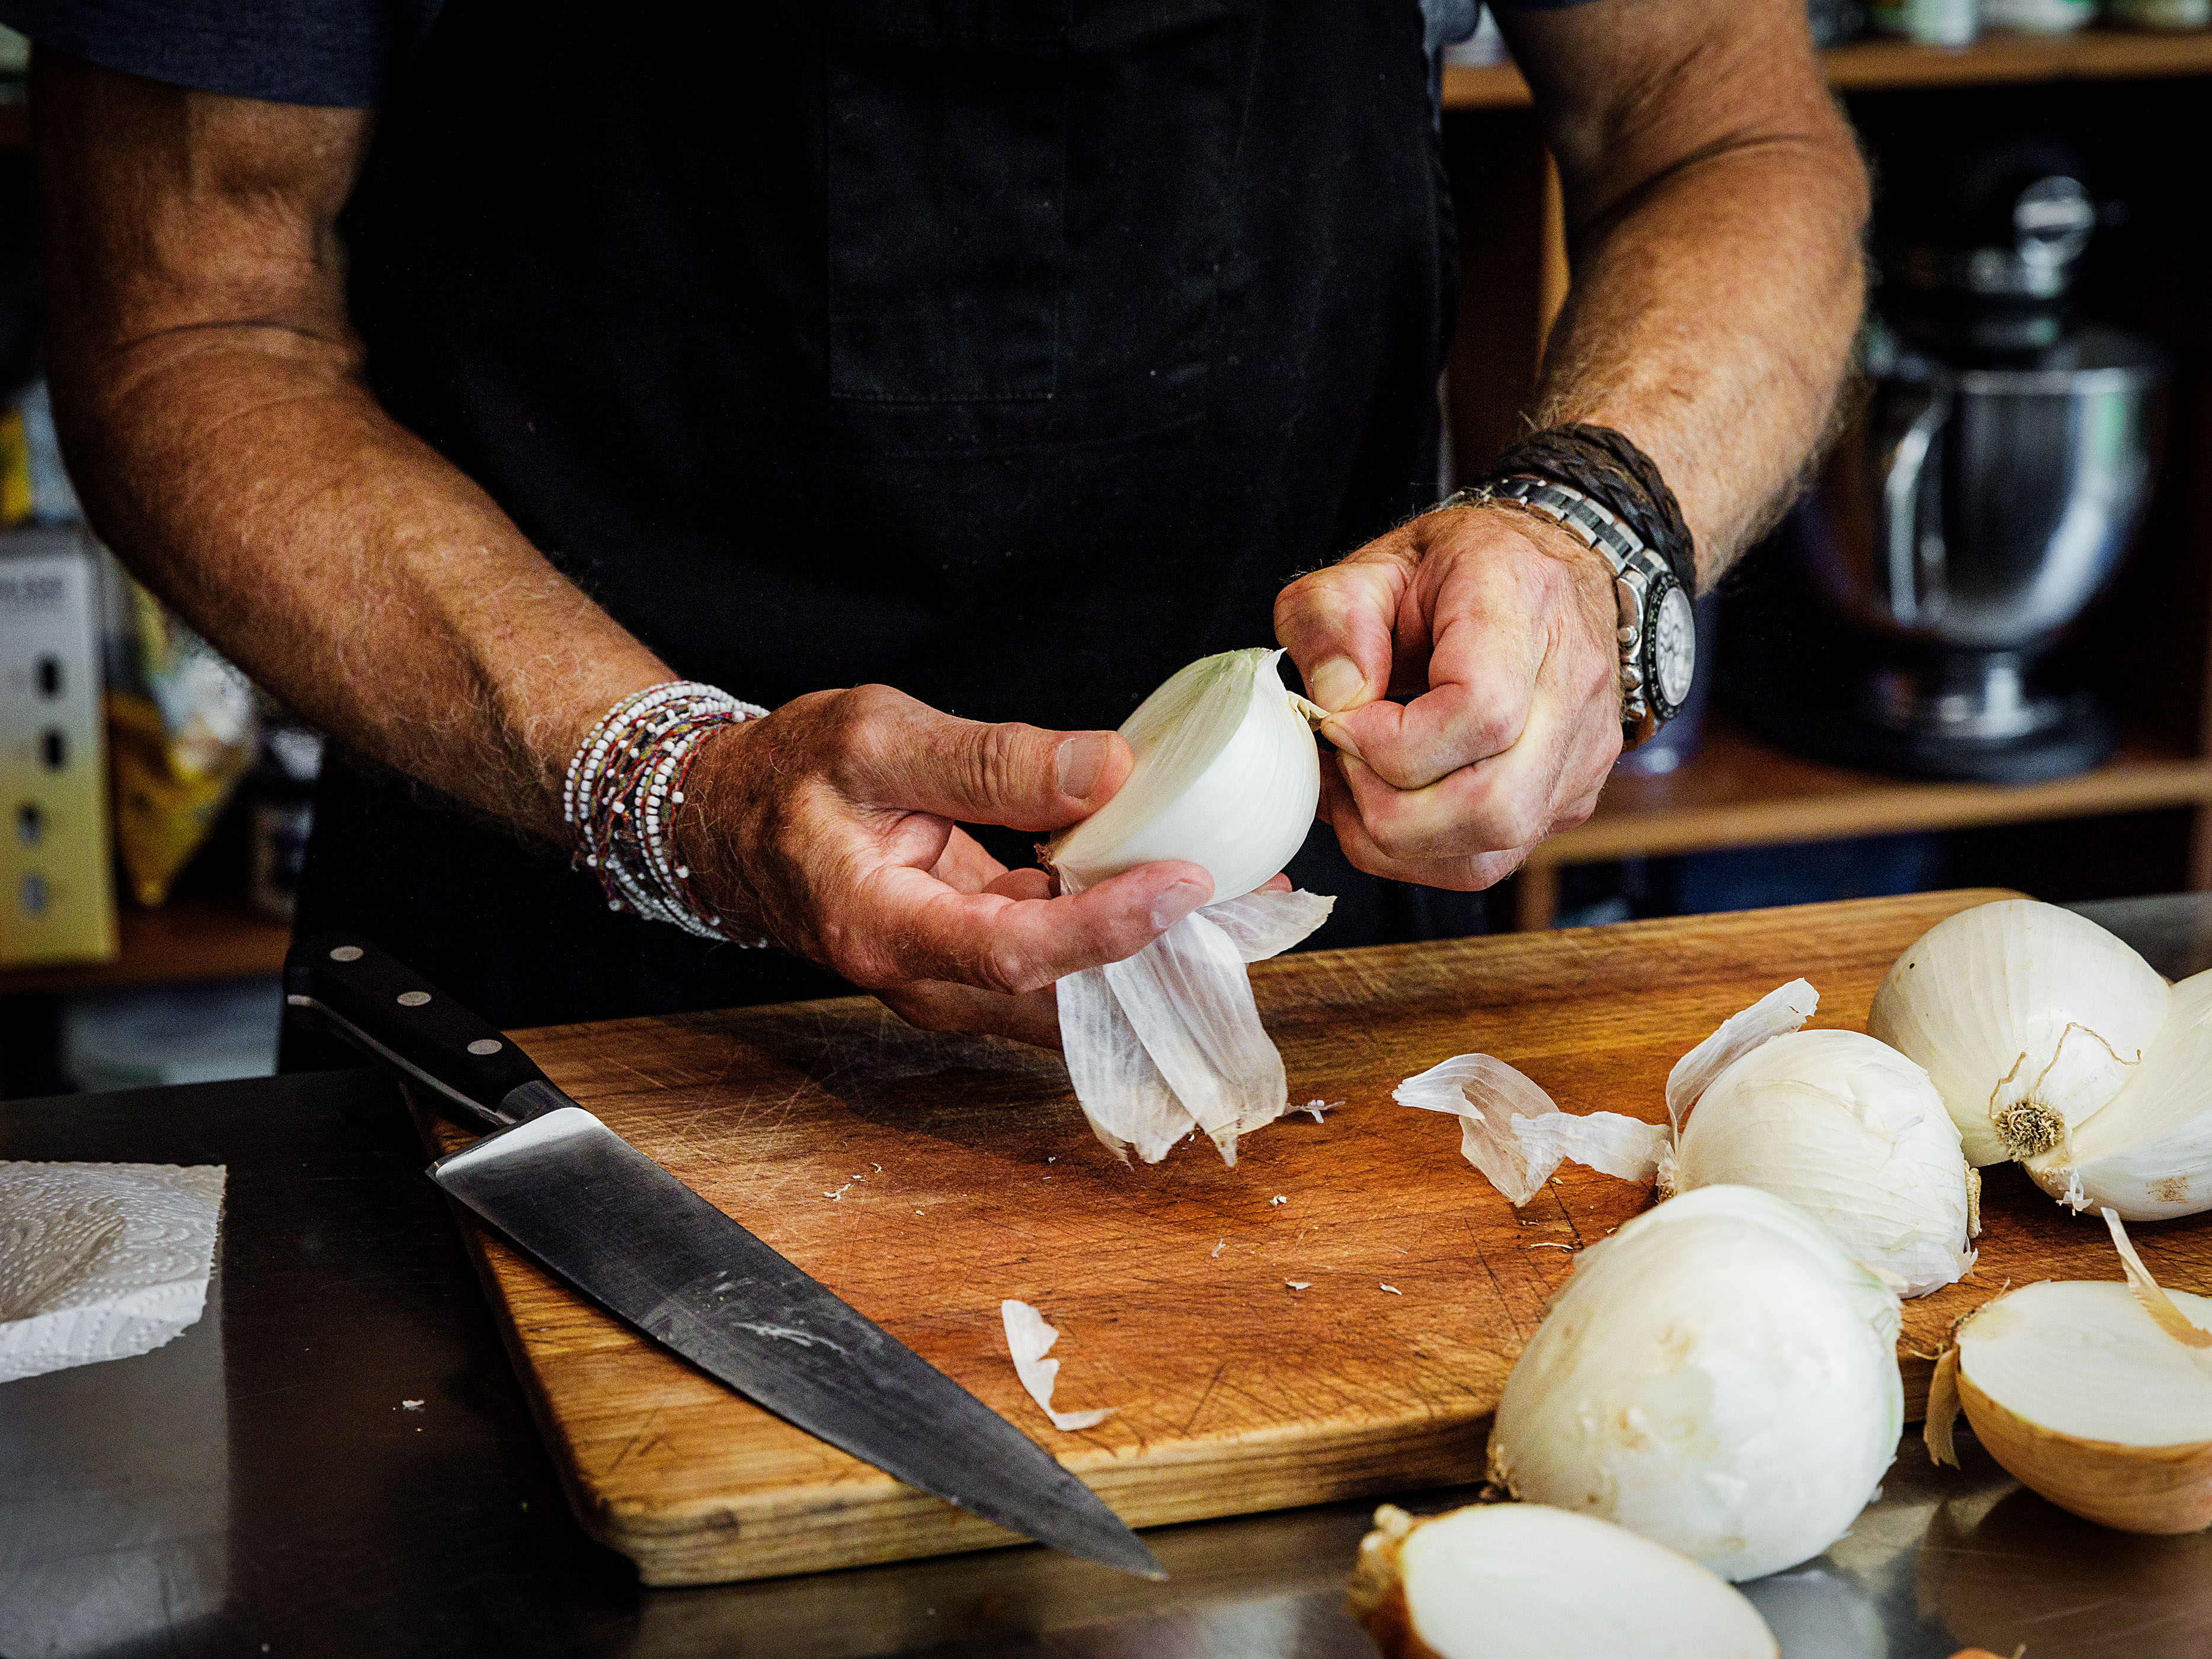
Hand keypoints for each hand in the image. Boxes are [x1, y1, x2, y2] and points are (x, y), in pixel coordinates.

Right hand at [674, 685, 1213, 1044]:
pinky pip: (1058, 966)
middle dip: (1161, 953)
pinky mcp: (971, 967)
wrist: (726, 822)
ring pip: (1070, 993)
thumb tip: (1108, 771)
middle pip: (1061, 993)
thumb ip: (988, 760)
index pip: (1017, 951)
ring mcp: (948, 985)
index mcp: (884, 928)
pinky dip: (1119, 932)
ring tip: (1239, 896)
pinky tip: (1174, 886)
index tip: (1185, 880)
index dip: (1108, 925)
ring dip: (1152, 950)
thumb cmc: (788, 775)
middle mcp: (921, 981)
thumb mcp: (876, 738)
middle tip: (1253, 898)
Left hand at [1274, 504, 1622, 889]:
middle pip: (1495, 806)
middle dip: (1390, 812)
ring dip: (1400, 843)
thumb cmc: (1458, 569)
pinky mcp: (1572, 795)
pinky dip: (1423, 853)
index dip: (1393, 743)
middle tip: (1341, 765)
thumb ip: (1329, 618)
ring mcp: (1584, 750)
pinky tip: (1387, 806)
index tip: (1341, 722)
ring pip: (1495, 850)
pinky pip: (1493, 859)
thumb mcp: (1371, 564)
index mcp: (1523, 603)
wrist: (1543, 570)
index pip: (1482, 713)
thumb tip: (1334, 700)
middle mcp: (1573, 684)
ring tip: (1355, 790)